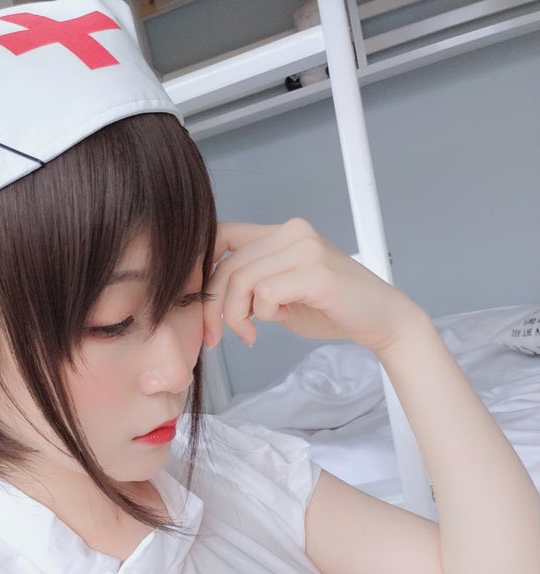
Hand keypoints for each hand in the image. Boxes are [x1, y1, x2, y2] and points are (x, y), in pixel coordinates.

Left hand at [202, 219, 427, 353]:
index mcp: (281, 233)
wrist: (380, 320)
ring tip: (249, 333)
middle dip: (213, 306)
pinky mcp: (316, 272)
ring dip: (234, 314)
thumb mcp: (280, 294)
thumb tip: (210, 297)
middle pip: (227, 264)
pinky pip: (266, 293)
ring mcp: (306, 248)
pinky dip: (262, 314)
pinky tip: (278, 321)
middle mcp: (293, 232)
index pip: (221, 235)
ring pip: (241, 279)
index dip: (201, 270)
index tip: (199, 305)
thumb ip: (251, 286)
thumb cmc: (331, 310)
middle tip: (216, 336)